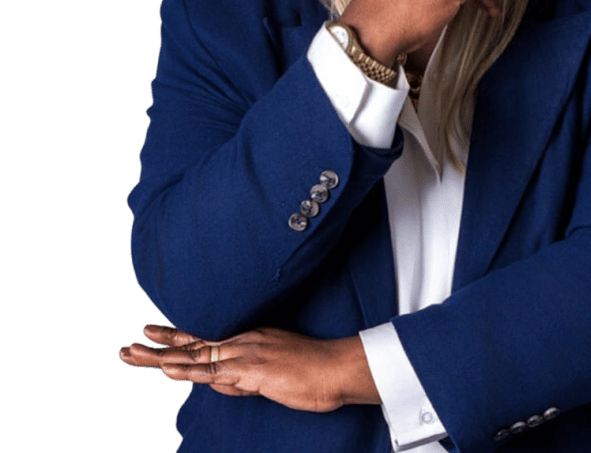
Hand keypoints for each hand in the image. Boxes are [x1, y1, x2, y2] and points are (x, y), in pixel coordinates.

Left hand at [119, 324, 379, 411]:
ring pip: (196, 354)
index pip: (204, 338)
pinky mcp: (253, 370)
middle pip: (192, 344)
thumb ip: (244, 379)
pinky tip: (168, 369)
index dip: (175, 335)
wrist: (337, 367)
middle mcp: (242, 341)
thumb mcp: (272, 374)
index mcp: (248, 340)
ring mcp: (246, 354)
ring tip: (132, 354)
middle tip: (127, 347)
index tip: (150, 331)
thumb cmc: (312, 371)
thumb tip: (221, 385)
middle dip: (157, 346)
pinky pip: (215, 371)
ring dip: (160, 356)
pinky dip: (189, 369)